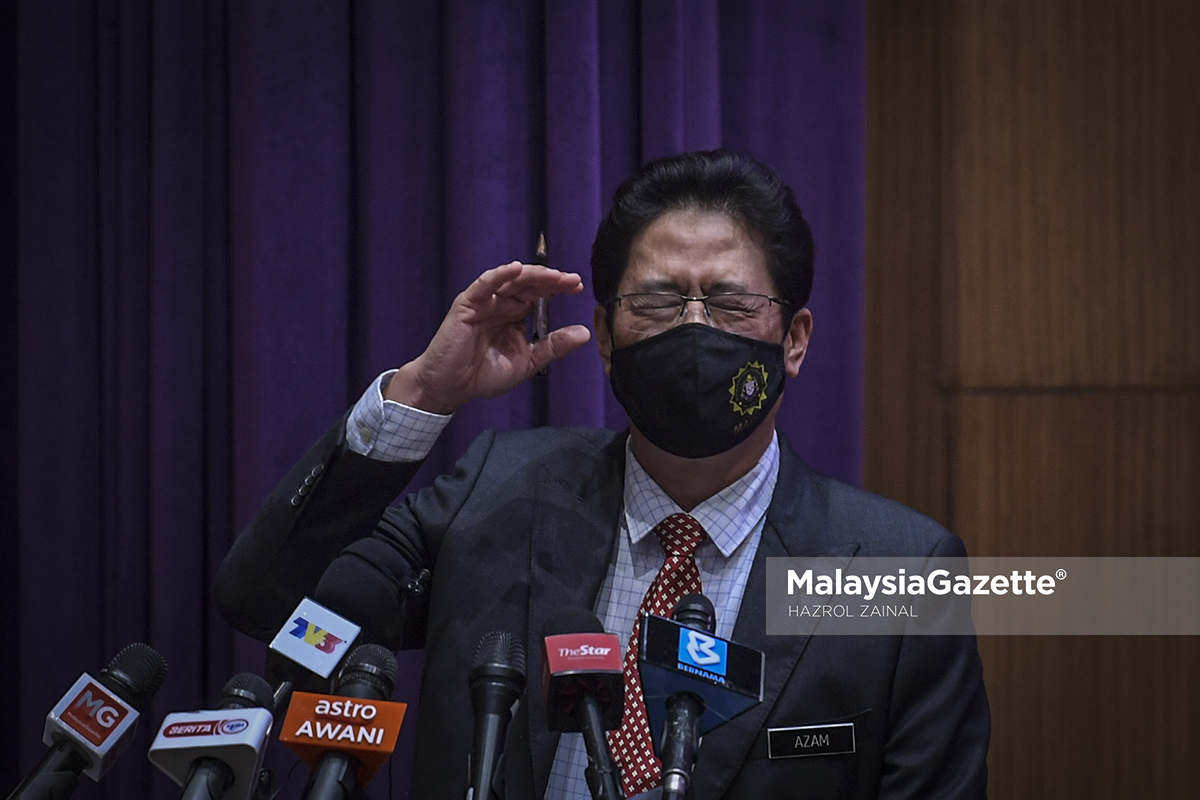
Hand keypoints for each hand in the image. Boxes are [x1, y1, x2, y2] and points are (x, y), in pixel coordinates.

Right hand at [385, 262, 591, 413]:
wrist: (451, 387)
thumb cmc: (484, 374)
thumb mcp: (527, 362)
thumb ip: (553, 347)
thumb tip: (585, 333)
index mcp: (516, 316)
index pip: (540, 295)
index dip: (558, 288)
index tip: (578, 287)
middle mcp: (502, 305)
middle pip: (529, 284)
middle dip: (551, 280)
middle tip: (572, 279)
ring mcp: (485, 302)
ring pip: (510, 281)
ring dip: (532, 275)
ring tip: (553, 275)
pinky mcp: (467, 305)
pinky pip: (484, 285)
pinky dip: (498, 275)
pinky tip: (514, 270)